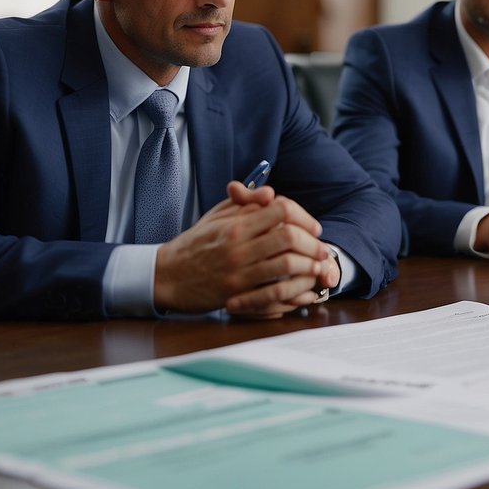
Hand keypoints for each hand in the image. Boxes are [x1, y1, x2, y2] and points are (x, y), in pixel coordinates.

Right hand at [152, 183, 332, 318]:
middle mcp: (238, 246)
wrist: (166, 275)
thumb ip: (245, 203)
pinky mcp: (236, 294)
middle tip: (322, 248)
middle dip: (313, 242)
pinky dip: (294, 290)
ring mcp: (237, 271)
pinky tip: (303, 289)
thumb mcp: (217, 216)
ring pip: (285, 264)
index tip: (313, 226)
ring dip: (308, 266)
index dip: (303, 216)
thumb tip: (271, 193)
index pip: (280, 209)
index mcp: (235, 224)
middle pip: (288, 236)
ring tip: (317, 267)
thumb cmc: (195, 244)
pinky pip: (273, 292)